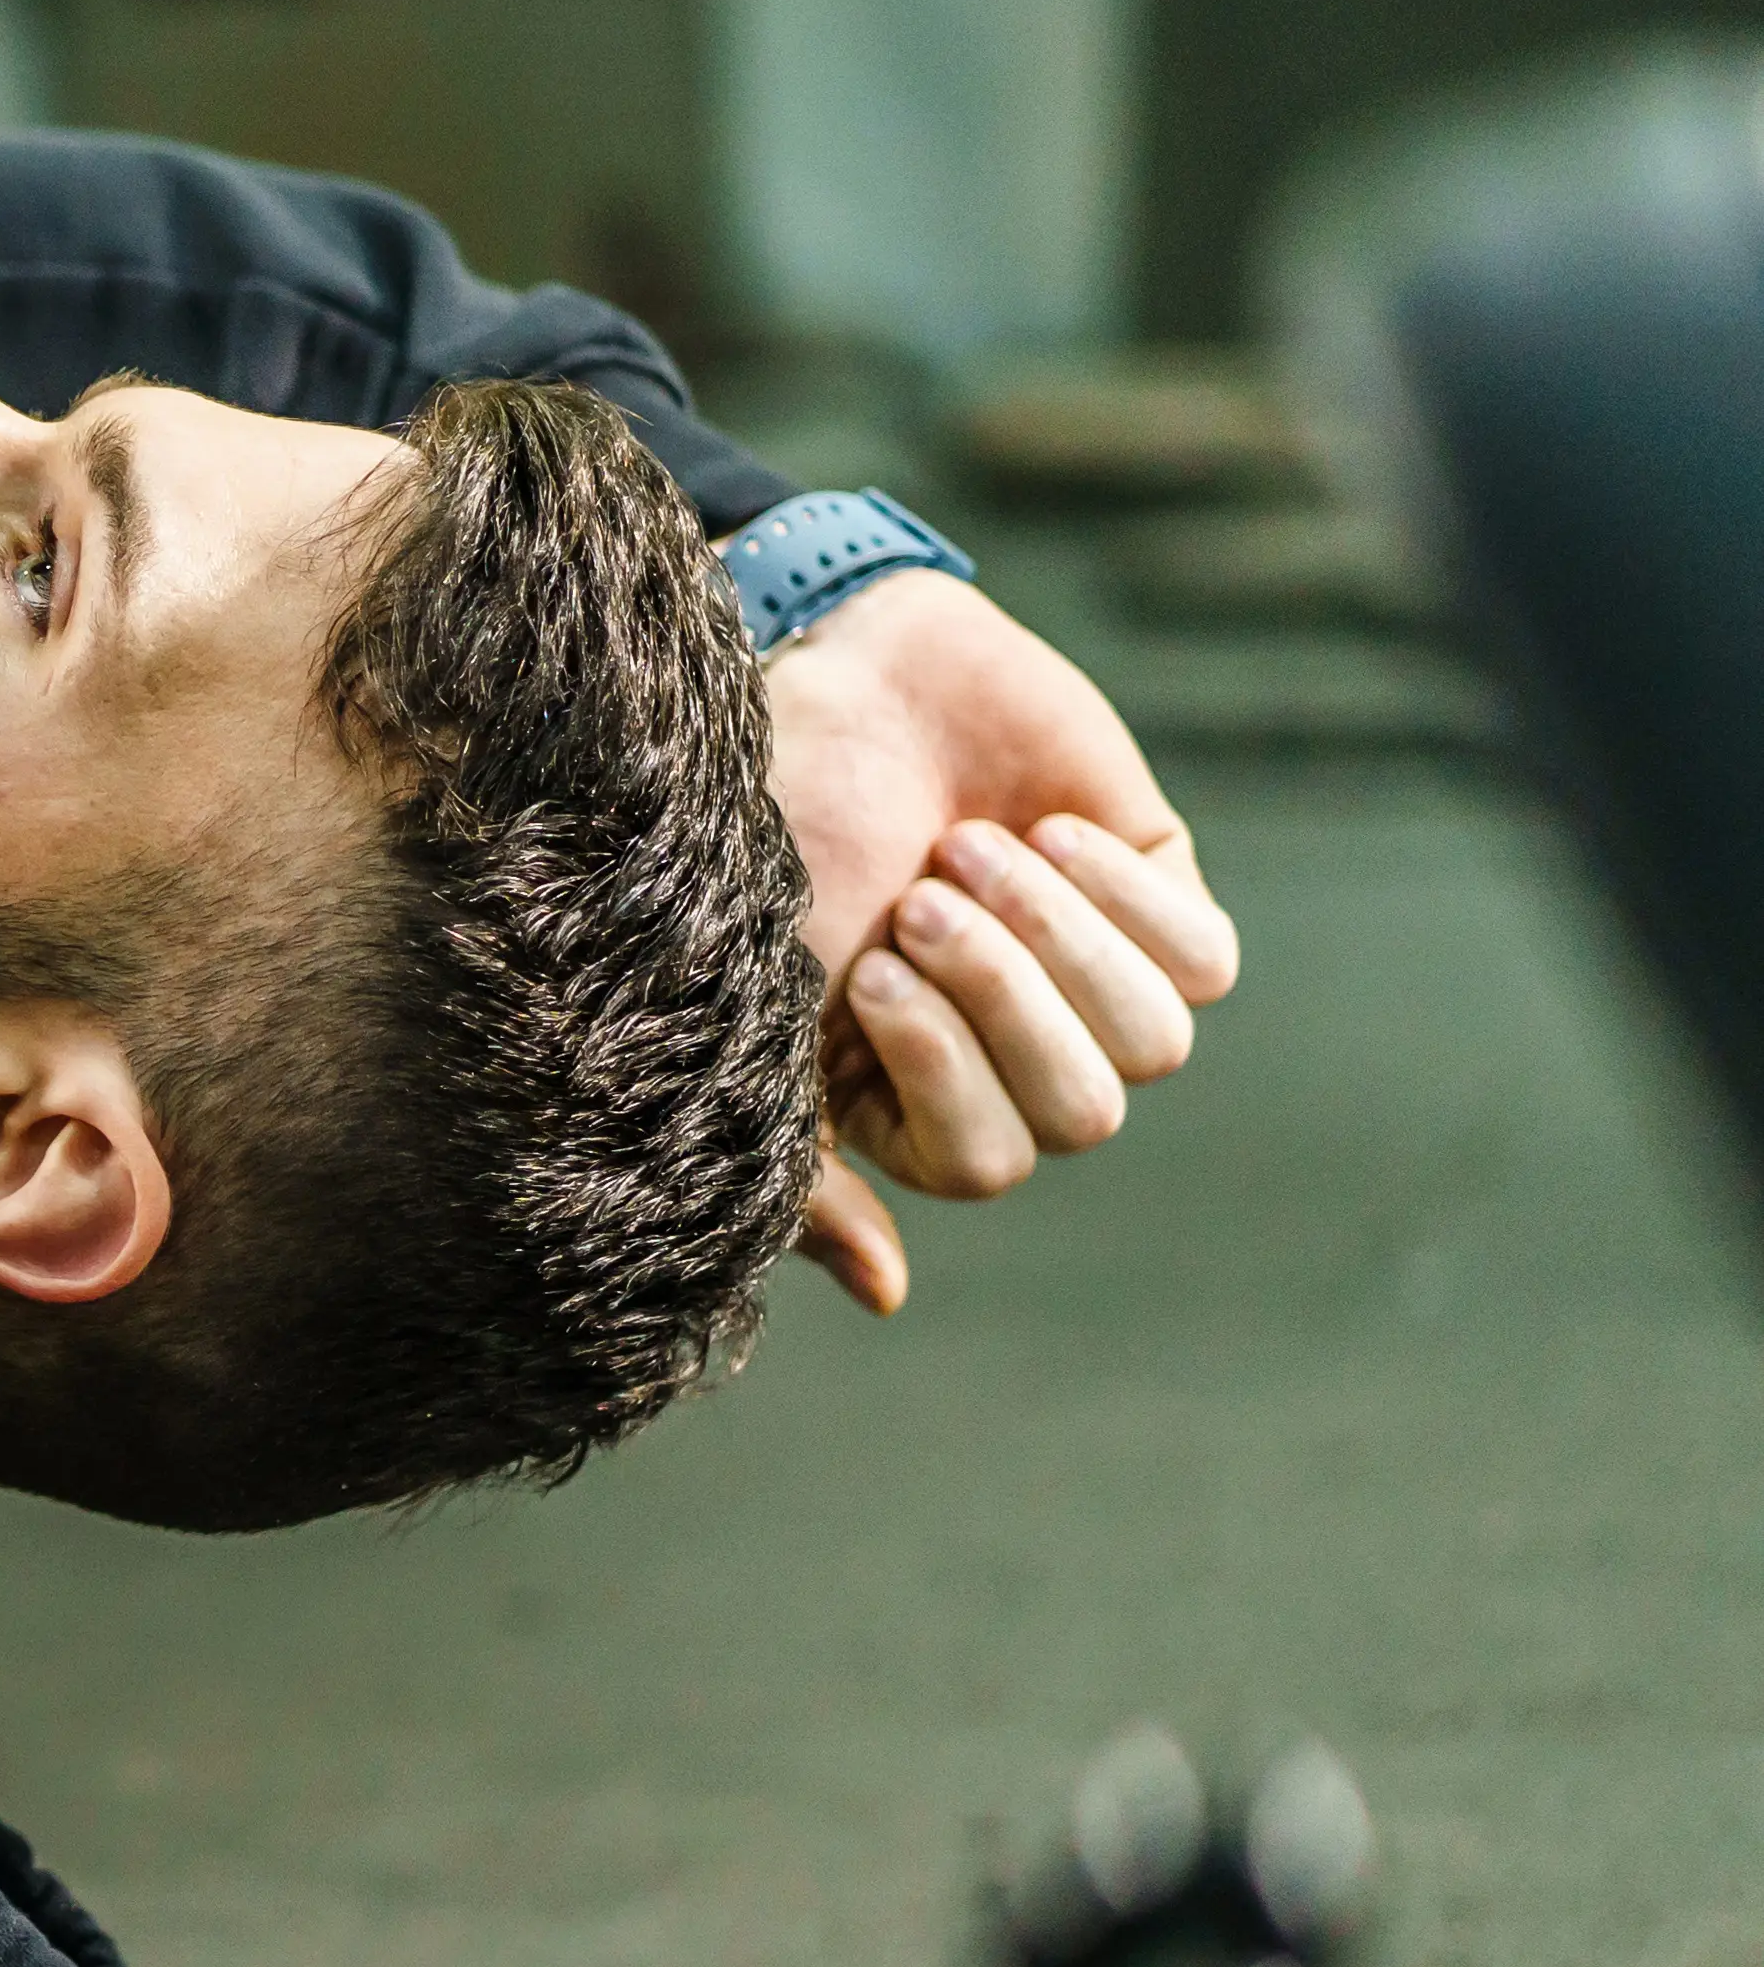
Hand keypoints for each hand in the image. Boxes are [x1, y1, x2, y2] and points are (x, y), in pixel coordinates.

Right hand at [757, 569, 1241, 1313]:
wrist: (839, 673)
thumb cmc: (776, 833)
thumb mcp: (762, 1006)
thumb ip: (809, 1161)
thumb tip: (890, 1294)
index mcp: (907, 1097)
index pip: (986, 1163)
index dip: (946, 1070)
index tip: (869, 973)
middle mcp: (1007, 1053)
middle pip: (1086, 1116)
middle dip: (1005, 998)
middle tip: (923, 899)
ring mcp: (1089, 977)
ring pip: (1153, 1045)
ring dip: (1057, 937)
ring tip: (973, 851)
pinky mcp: (1158, 895)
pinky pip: (1204, 963)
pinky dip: (1121, 897)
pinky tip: (1045, 830)